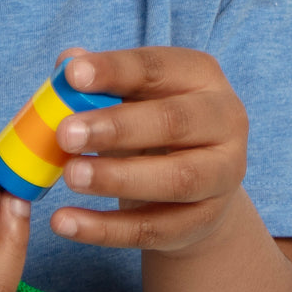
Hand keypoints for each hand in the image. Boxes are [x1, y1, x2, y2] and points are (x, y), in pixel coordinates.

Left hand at [52, 47, 248, 253]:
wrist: (196, 191)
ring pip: (174, 180)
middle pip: (173, 123)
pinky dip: (106, 229)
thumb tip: (66, 62)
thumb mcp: (132, 101)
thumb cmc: (155, 132)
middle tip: (66, 135)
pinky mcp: (204, 221)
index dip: (116, 70)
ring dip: (117, 178)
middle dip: (117, 128)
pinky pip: (153, 228)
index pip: (159, 68)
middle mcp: (225, 122)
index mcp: (203, 78)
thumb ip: (101, 84)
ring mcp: (221, 176)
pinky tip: (66, 222)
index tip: (73, 76)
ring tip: (70, 177)